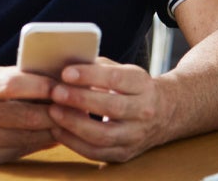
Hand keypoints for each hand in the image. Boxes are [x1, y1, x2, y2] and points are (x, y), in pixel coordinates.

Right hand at [0, 66, 59, 166]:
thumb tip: (47, 79)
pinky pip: (18, 152)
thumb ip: (6, 78)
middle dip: (55, 112)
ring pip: (27, 138)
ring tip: (67, 121)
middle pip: (26, 116)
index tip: (62, 84)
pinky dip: (36, 144)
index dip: (42, 85)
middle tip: (76, 106)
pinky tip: (47, 135)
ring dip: (51, 130)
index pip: (13, 84)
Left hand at [47, 57, 168, 162]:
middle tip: (55, 92)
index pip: (117, 79)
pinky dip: (75, 143)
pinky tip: (58, 131)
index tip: (65, 73)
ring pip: (105, 135)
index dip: (90, 75)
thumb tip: (63, 63)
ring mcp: (136, 136)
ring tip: (53, 112)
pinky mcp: (125, 154)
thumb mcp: (122, 70)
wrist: (164, 113)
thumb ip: (97, 67)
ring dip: (75, 124)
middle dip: (80, 100)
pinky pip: (98, 153)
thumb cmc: (131, 87)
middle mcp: (144, 111)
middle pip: (112, 107)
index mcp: (142, 85)